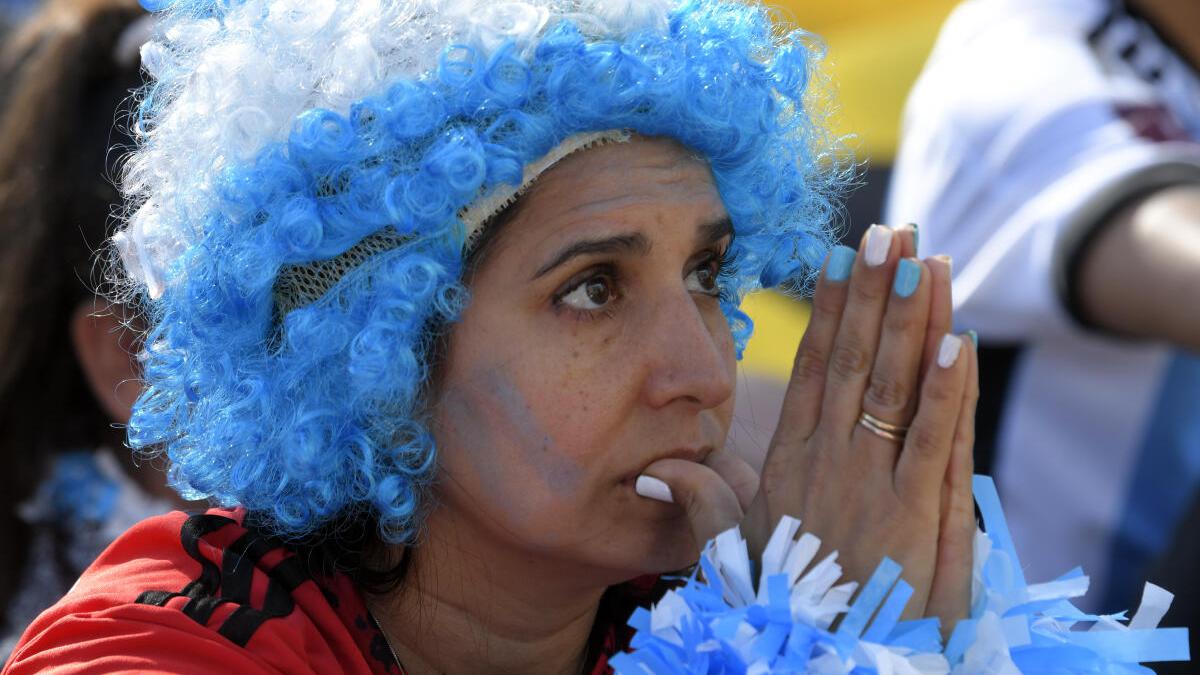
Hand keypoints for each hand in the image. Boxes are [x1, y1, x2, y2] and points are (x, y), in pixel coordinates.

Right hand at [738, 224, 977, 629]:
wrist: (813, 660)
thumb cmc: (778, 608)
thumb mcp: (732, 552)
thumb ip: (704, 503)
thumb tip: (654, 468)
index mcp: (791, 462)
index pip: (813, 369)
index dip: (829, 311)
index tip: (839, 258)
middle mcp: (830, 459)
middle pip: (854, 360)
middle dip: (872, 291)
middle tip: (889, 229)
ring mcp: (872, 482)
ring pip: (893, 385)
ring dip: (911, 319)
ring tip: (923, 257)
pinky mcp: (914, 514)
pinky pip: (933, 440)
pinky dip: (947, 390)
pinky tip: (959, 340)